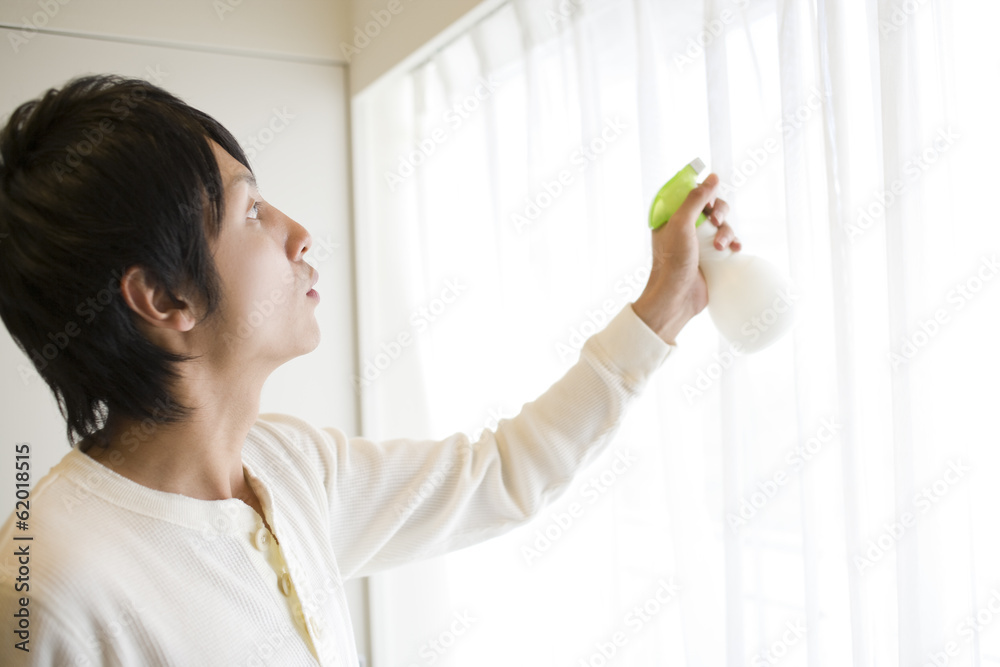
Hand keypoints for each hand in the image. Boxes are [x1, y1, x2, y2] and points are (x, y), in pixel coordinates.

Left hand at [631, 172, 740, 344]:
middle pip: (712, 207)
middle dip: (719, 212)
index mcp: (672, 218)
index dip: (705, 194)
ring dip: (726, 231)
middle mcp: (685, 228)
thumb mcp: (681, 224)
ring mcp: (699, 243)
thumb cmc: (672, 261)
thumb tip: (712, 177)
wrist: (677, 297)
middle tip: (716, 221)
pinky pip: (728, 243)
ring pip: (722, 225)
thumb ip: (696, 199)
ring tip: (720, 246)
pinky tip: (736, 249)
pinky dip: (734, 243)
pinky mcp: (711, 257)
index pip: (692, 194)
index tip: (710, 200)